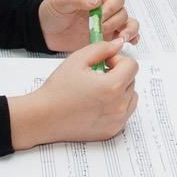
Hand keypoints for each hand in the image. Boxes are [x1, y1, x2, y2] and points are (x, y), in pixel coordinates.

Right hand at [9, 38, 139, 147]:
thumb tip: (118, 44)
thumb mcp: (78, 59)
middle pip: (132, 81)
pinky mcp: (112, 131)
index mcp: (113, 86)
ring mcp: (117, 121)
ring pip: (130, 97)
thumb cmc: (58, 89)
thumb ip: (102, 48)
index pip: (132, 65)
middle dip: (118, 74)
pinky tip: (97, 104)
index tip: (103, 63)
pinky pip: (124, 113)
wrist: (43, 117)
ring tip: (98, 90)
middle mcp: (119, 105)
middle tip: (96, 76)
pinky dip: (116, 106)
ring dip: (120, 90)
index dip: (117, 60)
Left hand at [38, 0, 138, 51]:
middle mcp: (106, 8)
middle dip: (114, 23)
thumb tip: (97, 0)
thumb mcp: (62, 1)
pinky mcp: (107, 38)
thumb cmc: (52, 12)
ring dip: (128, 32)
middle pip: (123, 13)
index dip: (112, 8)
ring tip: (120, 39)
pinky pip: (125, 37)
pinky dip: (130, 39)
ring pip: (129, 25)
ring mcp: (108, 23)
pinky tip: (128, 43)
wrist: (45, 31)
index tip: (101, 16)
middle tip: (100, 30)